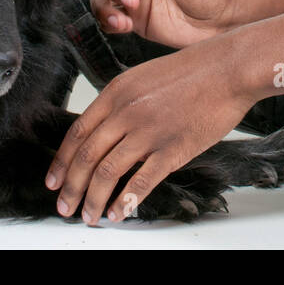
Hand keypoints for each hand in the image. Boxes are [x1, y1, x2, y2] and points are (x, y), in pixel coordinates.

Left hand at [43, 39, 255, 223]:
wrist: (228, 68)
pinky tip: (119, 212)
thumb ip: (121, 103)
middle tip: (65, 206)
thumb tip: (105, 133)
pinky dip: (125, 202)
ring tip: (90, 216)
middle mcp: (127, 111)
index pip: (77, 133)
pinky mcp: (173, 149)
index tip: (55, 180)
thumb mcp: (144, 76)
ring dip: (93, 200)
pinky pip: (140, 182)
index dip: (62, 161)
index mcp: (116, 92)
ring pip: (107, 173)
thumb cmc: (193, 70)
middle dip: (72, 188)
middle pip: (86, 157)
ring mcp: (149, 131)